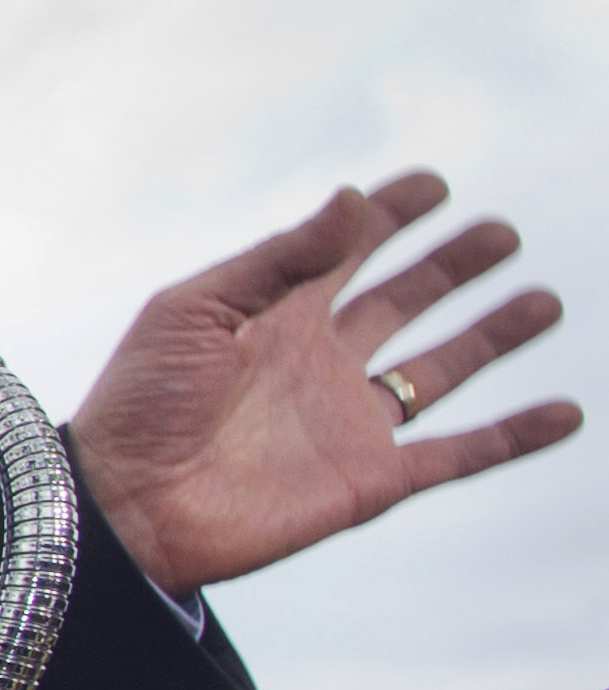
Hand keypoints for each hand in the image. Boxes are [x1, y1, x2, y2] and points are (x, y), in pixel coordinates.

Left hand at [63, 171, 576, 596]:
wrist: (125, 505)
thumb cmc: (140, 403)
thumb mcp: (197, 310)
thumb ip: (281, 258)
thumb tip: (352, 198)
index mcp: (274, 313)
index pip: (345, 250)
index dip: (388, 215)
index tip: (433, 183)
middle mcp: (319, 360)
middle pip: (404, 300)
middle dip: (452, 266)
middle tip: (502, 233)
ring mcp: (348, 419)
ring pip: (440, 369)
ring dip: (492, 336)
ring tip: (544, 301)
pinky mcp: (371, 478)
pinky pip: (460, 453)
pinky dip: (515, 436)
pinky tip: (566, 412)